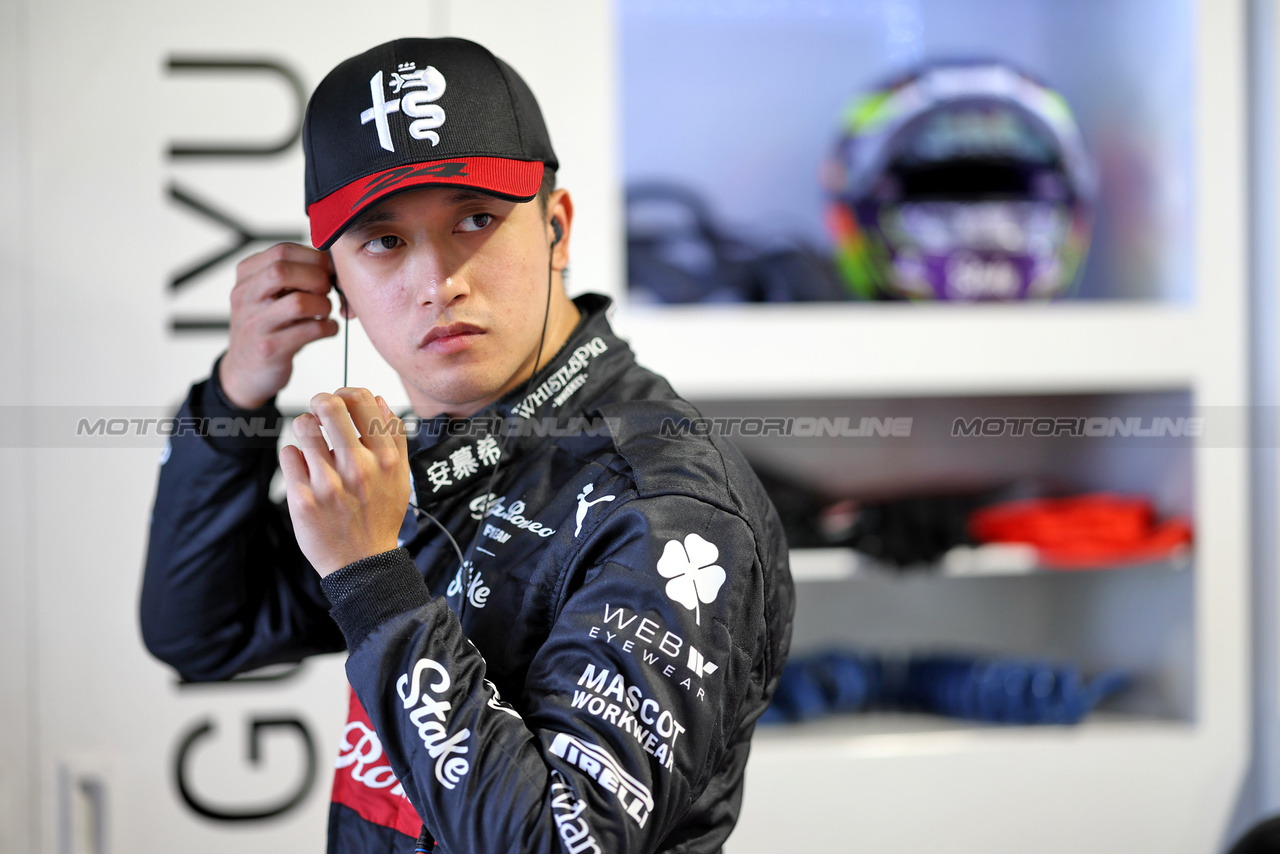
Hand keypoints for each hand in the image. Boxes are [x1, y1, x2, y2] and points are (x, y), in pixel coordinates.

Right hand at [221, 243, 340, 408]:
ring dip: (325, 305)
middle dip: (318, 278)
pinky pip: (311, 331)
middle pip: (283, 271)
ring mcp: (255, 324)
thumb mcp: (269, 295)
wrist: (245, 372)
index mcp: (246, 276)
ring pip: (299, 302)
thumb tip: (333, 263)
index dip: (314, 257)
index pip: (282, 251)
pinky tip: (327, 328)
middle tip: (328, 291)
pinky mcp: (270, 349)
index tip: (330, 269)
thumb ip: (292, 275)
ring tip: (325, 312)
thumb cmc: (268, 326)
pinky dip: (329, 327)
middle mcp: (245, 297)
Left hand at [279, 388, 410, 576]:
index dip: (347, 391)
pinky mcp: (302, 499)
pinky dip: (294, 455)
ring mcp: (328, 484)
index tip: (342, 399)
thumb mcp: (401, 478)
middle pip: (329, 406)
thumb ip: (394, 438)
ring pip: (303, 427)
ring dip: (305, 426)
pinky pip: (288, 455)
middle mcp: (358, 469)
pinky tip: (305, 467)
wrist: (362, 565)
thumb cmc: (380, 519)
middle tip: (318, 410)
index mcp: (384, 460)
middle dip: (320, 401)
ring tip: (310, 439)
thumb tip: (380, 400)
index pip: (363, 401)